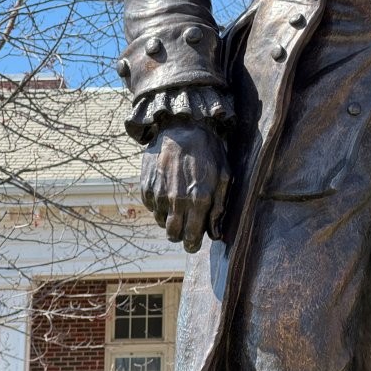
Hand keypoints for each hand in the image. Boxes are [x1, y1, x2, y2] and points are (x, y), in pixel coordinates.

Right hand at [140, 122, 229, 252]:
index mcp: (199, 200)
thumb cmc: (208, 151)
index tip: (193, 242)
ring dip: (169, 218)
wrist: (182, 127)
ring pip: (161, 222)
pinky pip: (151, 208)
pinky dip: (158, 205)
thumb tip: (216, 235)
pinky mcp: (146, 187)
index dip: (192, 243)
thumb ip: (220, 208)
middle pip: (173, 235)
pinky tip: (168, 191)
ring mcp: (158, 194)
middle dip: (180, 235)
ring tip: (178, 202)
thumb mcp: (224, 176)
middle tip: (186, 227)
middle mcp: (176, 201)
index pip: (191, 237)